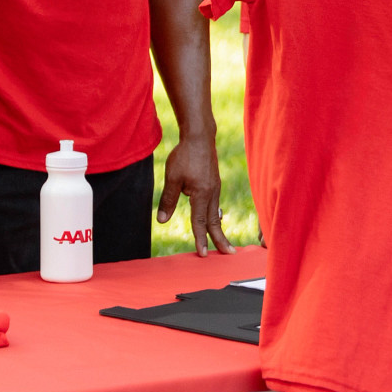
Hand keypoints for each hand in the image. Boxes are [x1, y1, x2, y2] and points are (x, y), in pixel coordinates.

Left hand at [160, 134, 235, 255]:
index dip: (200, 239)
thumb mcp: (172, 178)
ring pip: (217, 214)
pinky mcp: (214, 183)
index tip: (202, 254)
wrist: (200, 137)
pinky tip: (214, 220)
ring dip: (219, 230)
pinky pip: (215, 205)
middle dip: (220, 240)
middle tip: (228, 254)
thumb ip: (168, 200)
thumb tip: (162, 221)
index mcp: (201, 194)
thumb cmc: (184, 156)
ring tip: (223, 243)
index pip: (200, 222)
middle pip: (215, 222)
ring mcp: (215, 188)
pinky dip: (216, 217)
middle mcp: (212, 193)